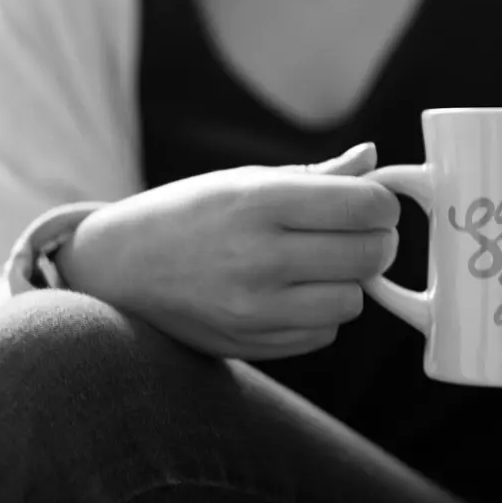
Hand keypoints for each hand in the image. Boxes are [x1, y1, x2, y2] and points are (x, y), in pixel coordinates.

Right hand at [58, 143, 399, 359]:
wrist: (119, 268)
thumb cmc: (190, 213)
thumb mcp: (246, 179)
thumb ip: (318, 175)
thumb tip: (373, 159)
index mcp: (260, 202)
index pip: (364, 206)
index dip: (383, 204)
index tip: (374, 204)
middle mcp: (258, 256)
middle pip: (370, 254)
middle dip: (376, 241)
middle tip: (356, 233)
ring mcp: (254, 308)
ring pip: (353, 300)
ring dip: (347, 282)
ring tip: (317, 265)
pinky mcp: (252, 343)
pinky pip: (324, 332)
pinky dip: (320, 313)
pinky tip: (290, 293)